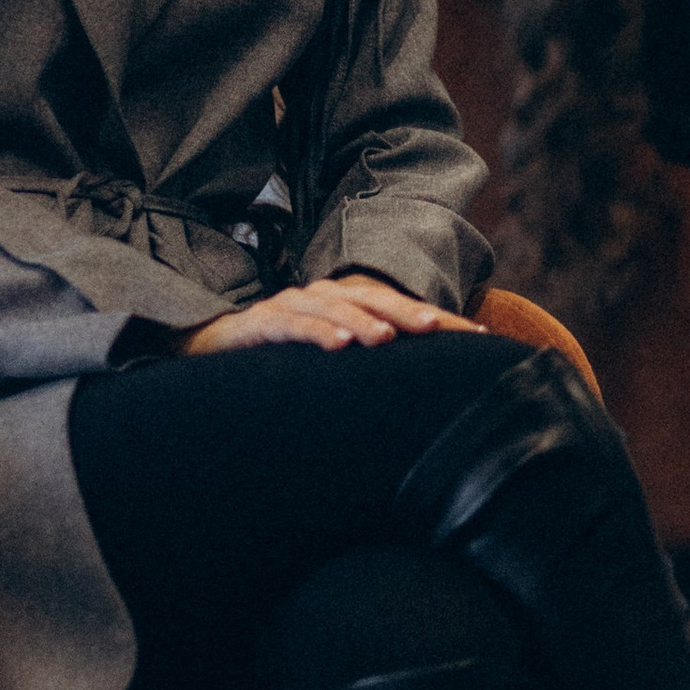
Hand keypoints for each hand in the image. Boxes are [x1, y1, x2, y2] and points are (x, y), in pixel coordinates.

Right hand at [180, 274, 481, 354]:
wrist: (211, 350)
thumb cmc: (282, 358)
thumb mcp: (334, 362)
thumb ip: (374, 368)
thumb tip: (430, 392)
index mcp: (345, 303)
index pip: (398, 306)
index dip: (437, 318)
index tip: (478, 336)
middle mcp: (321, 297)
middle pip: (371, 298)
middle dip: (407, 311)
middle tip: (440, 328)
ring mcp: (290, 307)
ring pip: (332, 307)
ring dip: (361, 320)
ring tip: (387, 338)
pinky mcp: (259, 324)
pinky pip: (290, 325)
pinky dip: (315, 332)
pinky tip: (337, 346)